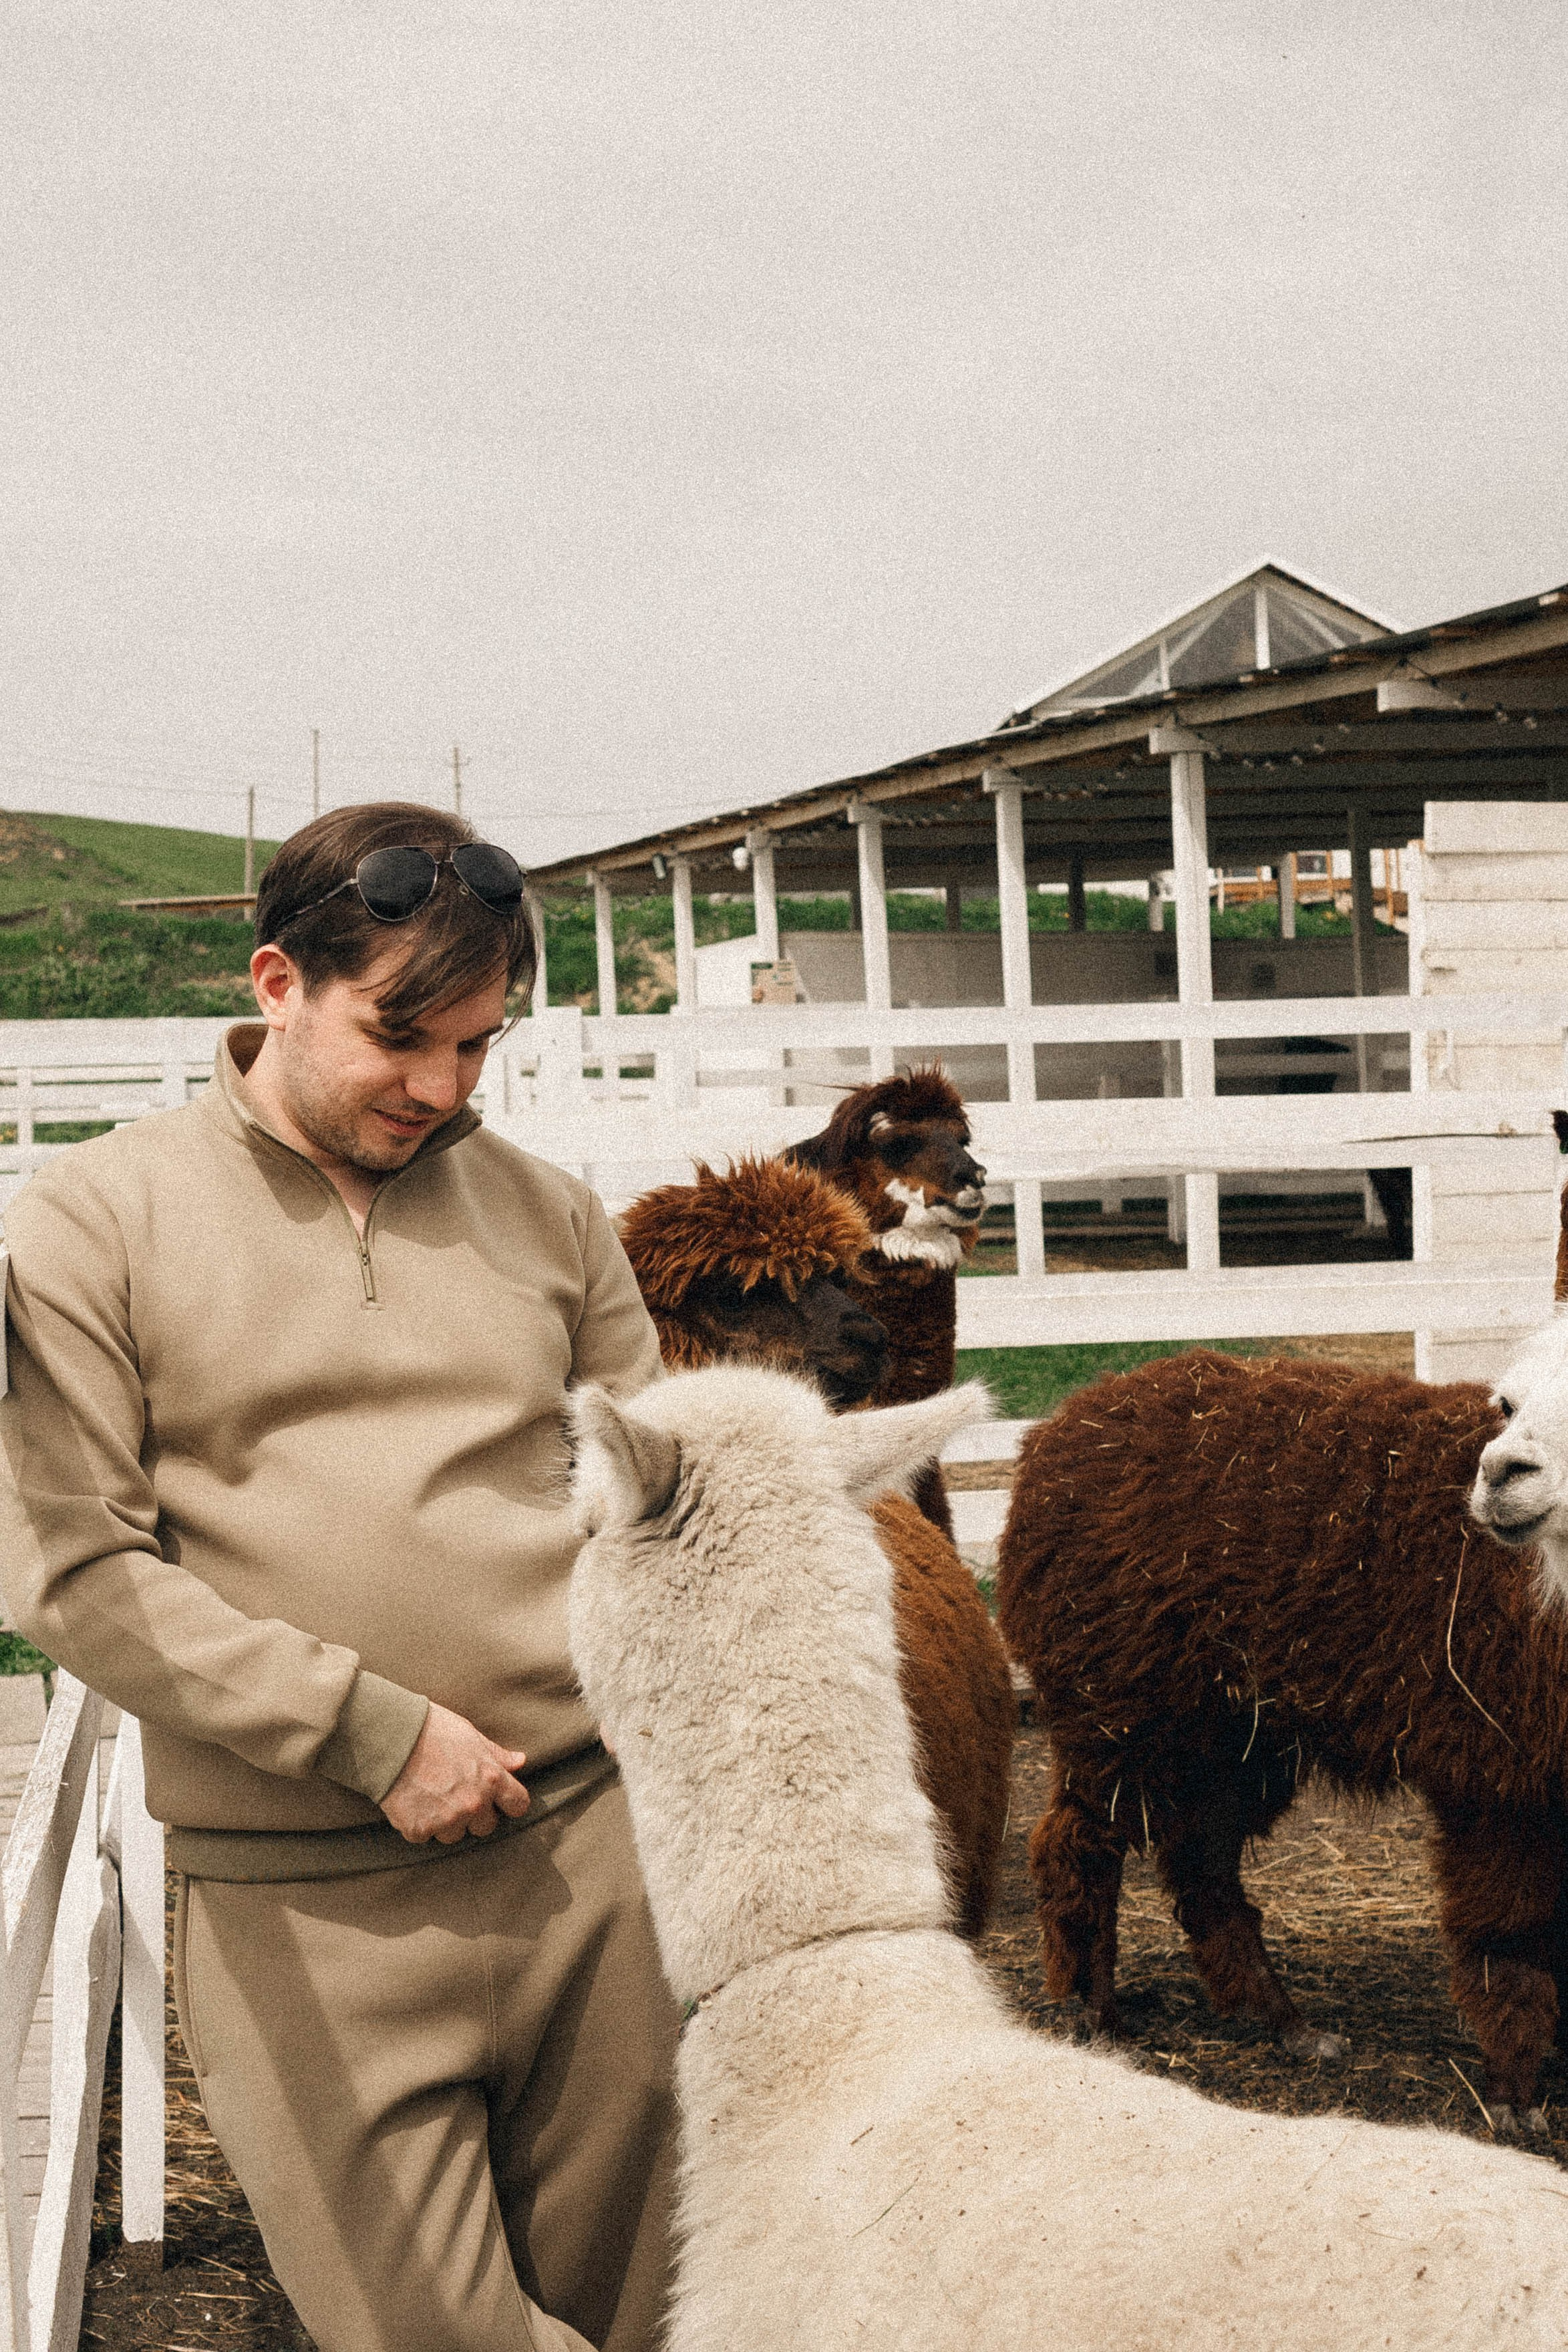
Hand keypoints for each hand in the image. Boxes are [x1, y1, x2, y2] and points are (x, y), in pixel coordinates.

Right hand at [380, 1703, 529, 1844]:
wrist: (389, 1736)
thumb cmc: (432, 1729)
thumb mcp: (470, 1735)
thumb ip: (496, 1755)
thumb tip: (520, 1761)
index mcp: (491, 1778)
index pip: (518, 1805)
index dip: (509, 1803)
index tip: (499, 1801)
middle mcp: (473, 1803)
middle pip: (486, 1827)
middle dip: (474, 1815)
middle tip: (454, 1793)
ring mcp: (447, 1819)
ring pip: (454, 1835)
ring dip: (445, 1821)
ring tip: (430, 1795)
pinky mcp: (420, 1829)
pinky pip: (425, 1836)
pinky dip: (419, 1823)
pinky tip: (411, 1801)